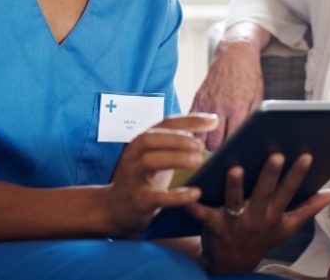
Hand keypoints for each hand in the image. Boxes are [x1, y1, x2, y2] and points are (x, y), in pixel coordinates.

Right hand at [105, 114, 217, 236]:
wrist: (115, 209)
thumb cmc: (143, 178)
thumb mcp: (156, 156)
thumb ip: (176, 144)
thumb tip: (211, 127)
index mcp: (142, 141)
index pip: (165, 123)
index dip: (190, 120)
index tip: (214, 121)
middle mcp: (134, 155)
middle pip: (152, 138)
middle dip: (178, 138)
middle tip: (201, 145)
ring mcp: (133, 177)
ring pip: (150, 161)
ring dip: (177, 159)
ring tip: (199, 162)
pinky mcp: (138, 200)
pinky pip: (157, 197)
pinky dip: (177, 195)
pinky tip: (195, 193)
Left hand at [186, 153, 329, 273]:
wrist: (233, 265)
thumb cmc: (262, 238)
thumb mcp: (288, 226)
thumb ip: (309, 208)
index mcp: (274, 214)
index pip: (289, 191)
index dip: (298, 174)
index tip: (306, 155)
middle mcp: (256, 217)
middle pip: (264, 193)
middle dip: (270, 175)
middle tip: (275, 155)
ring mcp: (234, 222)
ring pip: (235, 201)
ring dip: (235, 187)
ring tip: (236, 168)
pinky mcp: (213, 225)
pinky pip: (203, 214)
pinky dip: (194, 205)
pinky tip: (191, 191)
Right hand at [190, 38, 265, 149]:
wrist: (235, 54)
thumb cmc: (249, 77)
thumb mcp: (257, 98)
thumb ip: (251, 119)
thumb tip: (249, 140)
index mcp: (238, 107)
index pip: (232, 140)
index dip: (233, 151)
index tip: (235, 157)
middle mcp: (220, 106)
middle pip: (214, 143)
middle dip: (220, 151)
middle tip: (225, 153)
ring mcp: (206, 103)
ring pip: (200, 137)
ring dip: (207, 143)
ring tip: (215, 144)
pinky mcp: (197, 99)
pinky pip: (192, 123)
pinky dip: (196, 131)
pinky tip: (204, 134)